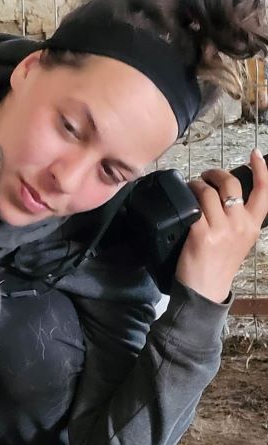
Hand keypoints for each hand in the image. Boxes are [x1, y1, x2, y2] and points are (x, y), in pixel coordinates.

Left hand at [174, 149, 267, 302]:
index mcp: (254, 225)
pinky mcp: (201, 234)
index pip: (264, 192)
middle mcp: (241, 225)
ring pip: (208, 192)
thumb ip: (238, 219)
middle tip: (205, 176)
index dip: (261, 169)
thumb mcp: (240, 241)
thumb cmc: (219, 264)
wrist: (205, 290)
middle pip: (230, 184)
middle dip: (214, 174)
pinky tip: (184, 201)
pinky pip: (193, 206)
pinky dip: (187, 198)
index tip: (255, 154)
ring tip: (191, 189)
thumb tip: (225, 196)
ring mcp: (222, 229)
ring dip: (196, 185)